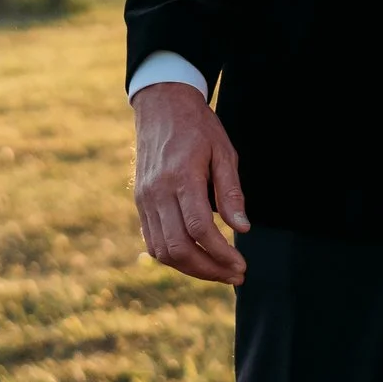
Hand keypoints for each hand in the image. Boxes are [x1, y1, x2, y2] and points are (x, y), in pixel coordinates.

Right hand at [131, 81, 250, 284]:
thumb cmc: (199, 127)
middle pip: (178, 247)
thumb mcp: (224, 152)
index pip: (199, 229)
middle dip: (208, 269)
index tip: (241, 265)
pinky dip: (174, 257)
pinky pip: (152, 241)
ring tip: (219, 272)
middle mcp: (157, 193)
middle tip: (235, 275)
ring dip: (191, 268)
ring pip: (162, 250)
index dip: (221, 254)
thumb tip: (242, 228)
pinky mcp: (139, 203)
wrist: (161, 106)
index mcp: (181, 177)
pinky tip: (197, 259)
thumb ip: (231, 192)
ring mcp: (144, 199)